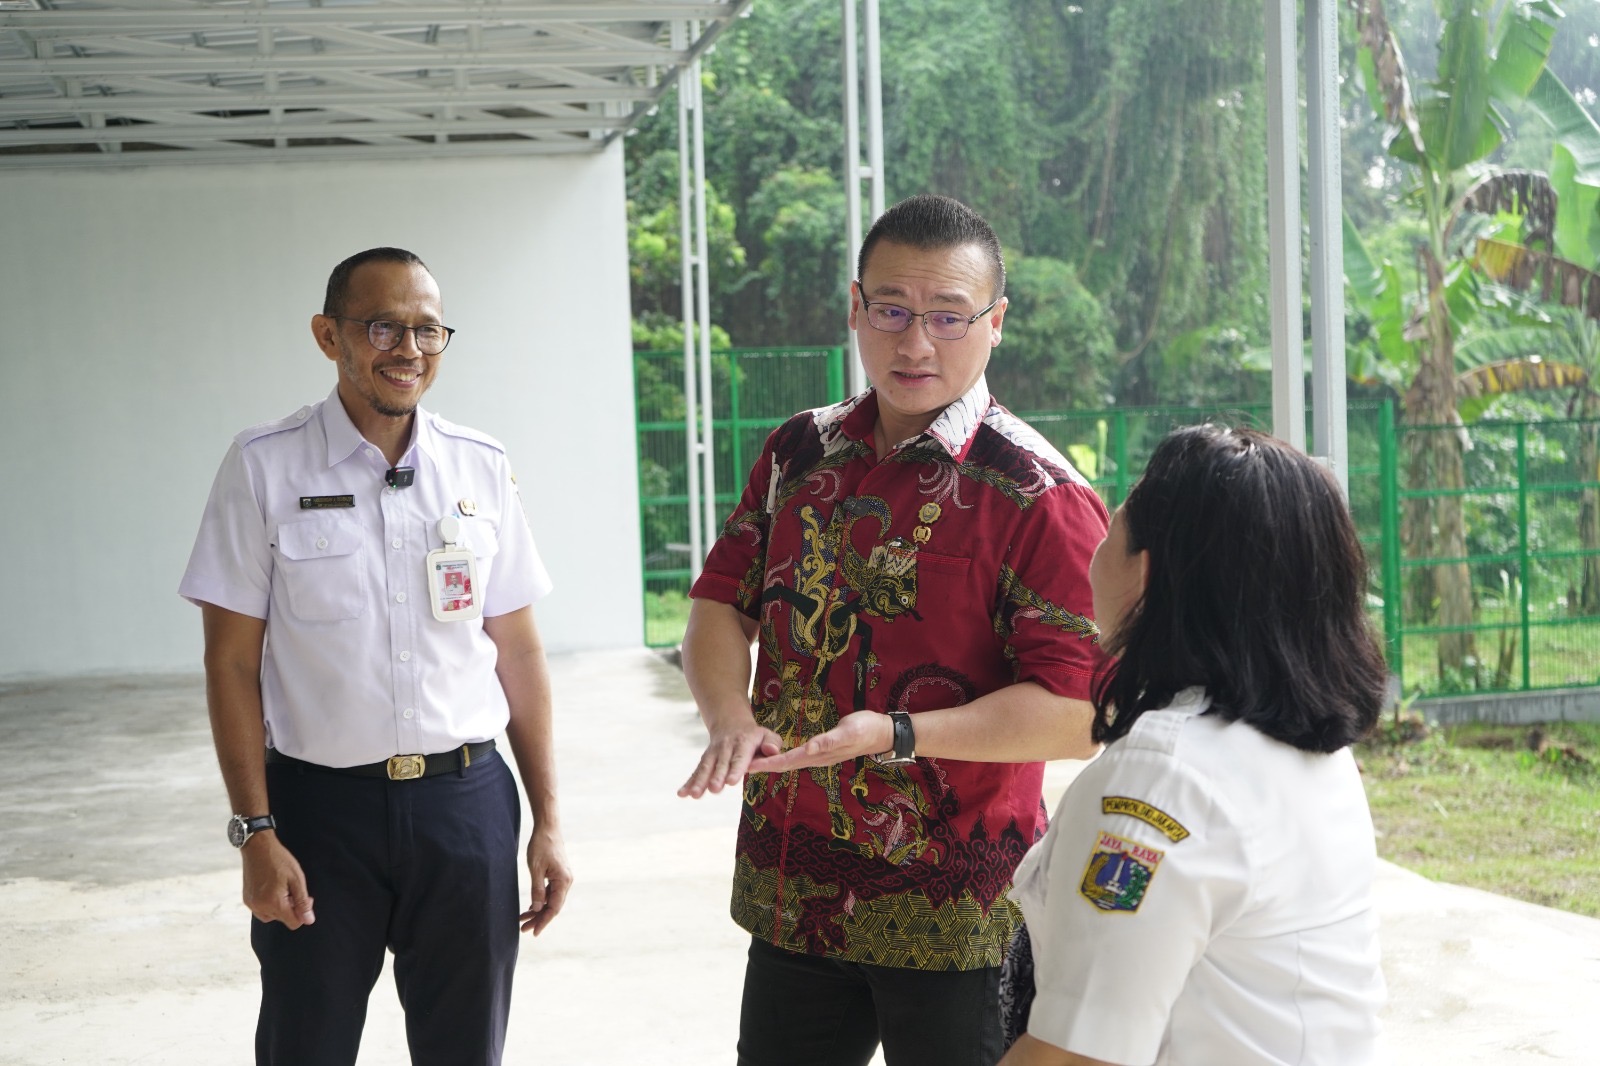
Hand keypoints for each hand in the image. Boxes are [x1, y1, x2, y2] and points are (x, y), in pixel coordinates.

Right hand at [241, 833, 315, 929]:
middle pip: (283, 919)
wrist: (257, 847)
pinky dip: (269, 905)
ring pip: (271, 916)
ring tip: (283, 890)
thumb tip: (309, 920)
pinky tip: (273, 890)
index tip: (306, 898)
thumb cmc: (279, 860)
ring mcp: (251, 904)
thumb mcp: (297, 879)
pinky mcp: (246, 899)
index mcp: (274, 903)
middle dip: (292, 908)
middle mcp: (260, 907)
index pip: (293, 923)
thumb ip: (303, 902)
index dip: (303, 913)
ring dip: (280, 908)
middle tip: (294, 889)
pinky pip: (261, 910)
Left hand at [519, 824, 571, 935]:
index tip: (534, 932)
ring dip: (538, 910)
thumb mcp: (536, 869)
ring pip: (551, 900)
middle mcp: (566, 882)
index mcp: (563, 881)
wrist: (548, 827)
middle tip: (523, 929)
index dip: (544, 921)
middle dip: (538, 918)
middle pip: (553, 906)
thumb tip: (537, 908)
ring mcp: (563, 878)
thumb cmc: (542, 845)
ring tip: (523, 919)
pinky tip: (531, 906)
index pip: (554, 908)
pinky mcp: (558, 875)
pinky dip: (541, 900)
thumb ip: (537, 890)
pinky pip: (550, 892)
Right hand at [678, 719, 783, 797]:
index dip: (735, 769)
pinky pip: (697, 771)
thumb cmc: (755, 736)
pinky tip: (682, 794)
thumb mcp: (767, 735)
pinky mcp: (705, 760)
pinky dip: (689, 782)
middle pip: (720, 764)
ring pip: (706, 768)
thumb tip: (773, 752)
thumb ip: (773, 743)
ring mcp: (713, 754)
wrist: (731, 723)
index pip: (739, 758)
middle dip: (716, 777)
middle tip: (714, 789)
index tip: (731, 781)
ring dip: (699, 781)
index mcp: (743, 743)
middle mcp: (725, 748)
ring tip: (694, 795)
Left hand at [747, 711, 893, 774]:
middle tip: (741, 765)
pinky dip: (783, 756)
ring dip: (771, 763)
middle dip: (763, 765)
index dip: (767, 763)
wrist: (881, 732)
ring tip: (753, 761)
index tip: (749, 765)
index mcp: (818, 754)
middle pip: (784, 764)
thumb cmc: (865, 730)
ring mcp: (819, 755)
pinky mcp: (822, 749)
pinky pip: (798, 755)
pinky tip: (777, 755)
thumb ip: (829, 741)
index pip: (787, 761)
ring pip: (790, 761)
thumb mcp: (848, 732)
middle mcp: (816, 757)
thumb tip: (809, 748)